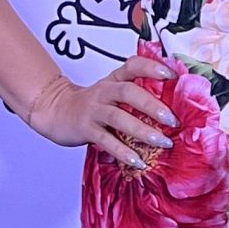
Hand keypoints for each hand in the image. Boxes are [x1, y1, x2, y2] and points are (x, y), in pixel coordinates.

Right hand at [24, 54, 179, 165]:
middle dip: (152, 105)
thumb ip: (136, 94)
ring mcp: (94, 110)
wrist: (55, 111)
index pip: (133, 66)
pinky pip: (105, 141)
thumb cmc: (92, 104)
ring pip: (118, 117)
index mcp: (114, 80)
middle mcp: (104, 92)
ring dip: (142, 130)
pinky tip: (137, 161)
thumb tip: (172, 107)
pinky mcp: (85, 129)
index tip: (172, 74)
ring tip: (162, 141)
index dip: (152, 67)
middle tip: (172, 119)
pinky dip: (123, 152)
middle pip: (128, 92)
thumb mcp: (112, 92)